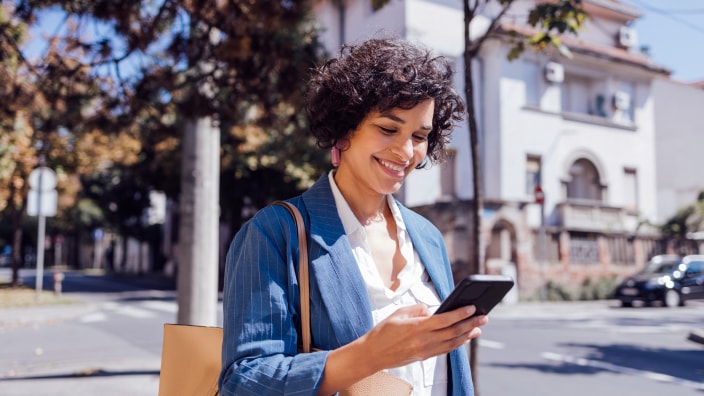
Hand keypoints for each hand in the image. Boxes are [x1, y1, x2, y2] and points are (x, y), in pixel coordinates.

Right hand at [358, 304, 487, 370]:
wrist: (372, 354)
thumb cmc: (383, 332)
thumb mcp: (398, 313)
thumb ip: (417, 309)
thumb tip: (431, 310)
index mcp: (417, 327)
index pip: (445, 320)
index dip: (460, 314)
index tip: (472, 307)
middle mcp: (424, 340)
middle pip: (453, 332)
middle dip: (470, 324)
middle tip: (483, 317)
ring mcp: (425, 350)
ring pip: (452, 343)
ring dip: (467, 335)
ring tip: (478, 328)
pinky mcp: (424, 357)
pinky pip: (445, 350)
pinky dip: (457, 344)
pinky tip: (463, 338)